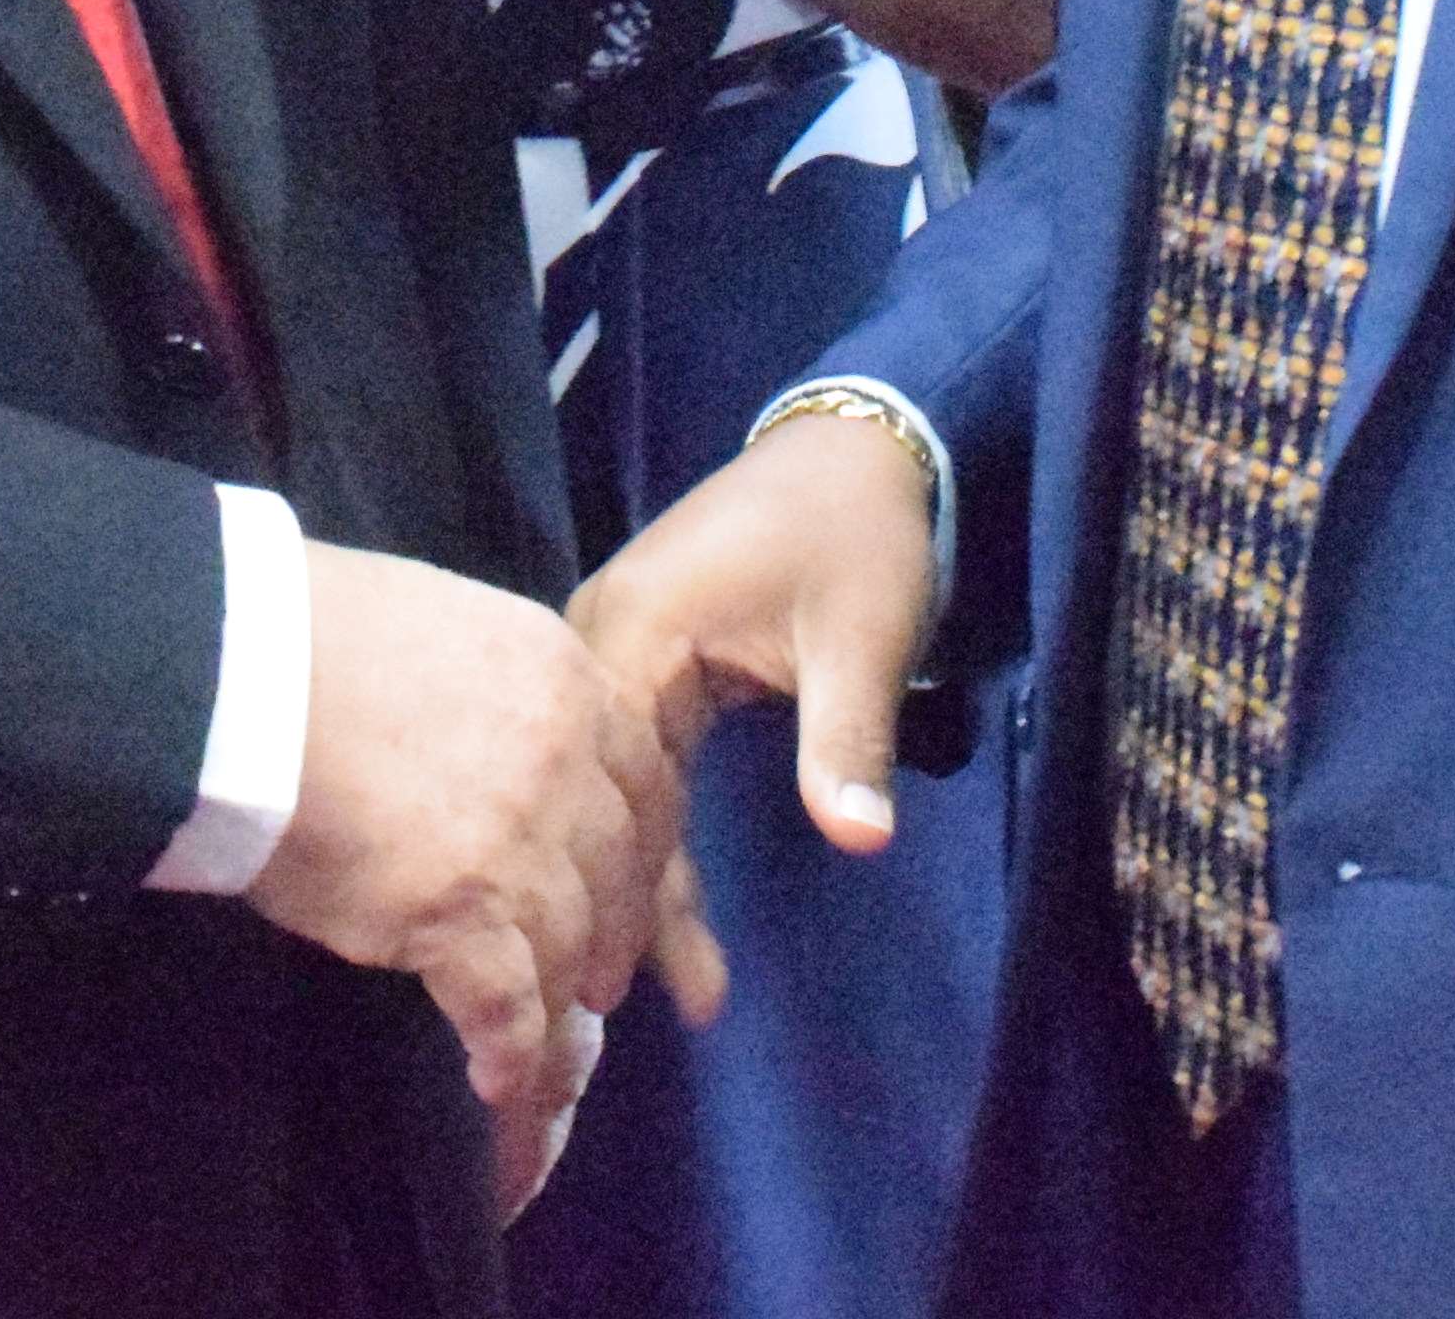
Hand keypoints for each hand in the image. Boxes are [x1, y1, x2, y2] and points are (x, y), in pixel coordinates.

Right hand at [251, 543, 687, 1150]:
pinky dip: (508, 1057)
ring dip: (558, 1013)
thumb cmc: (304, 638)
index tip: (630, 886)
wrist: (236, 670)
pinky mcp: (460, 915)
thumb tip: (486, 741)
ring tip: (539, 1057)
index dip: (642, 846)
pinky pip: (507, 1009)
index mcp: (562, 676)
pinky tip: (494, 1083)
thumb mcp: (443, 626)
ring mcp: (519, 840)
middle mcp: (563, 758)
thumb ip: (497, 690)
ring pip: (566, 950)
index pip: (644, 776)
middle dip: (613, 937)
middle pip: (619, 870)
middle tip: (599, 986)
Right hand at [571, 404, 941, 1008]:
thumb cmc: (857, 536)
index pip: (614, 784)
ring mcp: (612, 643)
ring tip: (637, 981)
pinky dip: (636, 824)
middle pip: (593, 792)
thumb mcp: (861, 638)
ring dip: (623, 870)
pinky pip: (622, 755)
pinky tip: (649, 892)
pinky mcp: (637, 652)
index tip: (657, 988)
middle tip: (642, 1008)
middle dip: (617, 900)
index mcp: (636, 629)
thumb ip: (846, 741)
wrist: (855, 447)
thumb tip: (858, 844)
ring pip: (603, 781)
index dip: (636, 890)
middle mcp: (600, 636)